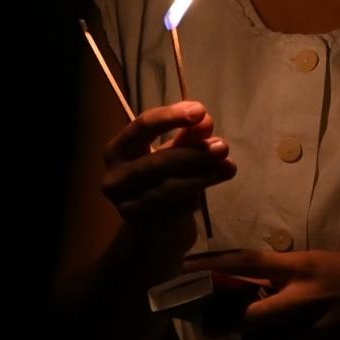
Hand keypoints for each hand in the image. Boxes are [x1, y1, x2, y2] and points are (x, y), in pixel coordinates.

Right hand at [101, 101, 235, 228]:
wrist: (154, 228)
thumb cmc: (163, 180)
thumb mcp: (176, 153)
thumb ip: (189, 137)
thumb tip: (205, 120)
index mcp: (117, 150)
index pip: (142, 126)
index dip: (172, 116)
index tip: (201, 111)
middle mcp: (114, 177)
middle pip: (157, 162)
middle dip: (194, 154)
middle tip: (223, 146)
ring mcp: (124, 204)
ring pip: (168, 188)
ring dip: (202, 176)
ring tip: (226, 167)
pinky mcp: (140, 225)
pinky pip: (174, 208)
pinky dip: (195, 196)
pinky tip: (210, 186)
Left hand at [184, 249, 339, 339]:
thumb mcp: (312, 263)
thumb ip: (278, 271)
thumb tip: (235, 280)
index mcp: (299, 264)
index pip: (248, 261)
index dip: (213, 265)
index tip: (183, 268)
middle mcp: (305, 291)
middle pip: (250, 313)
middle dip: (228, 319)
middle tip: (213, 318)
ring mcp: (314, 321)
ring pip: (262, 338)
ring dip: (253, 336)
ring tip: (260, 327)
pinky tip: (285, 339)